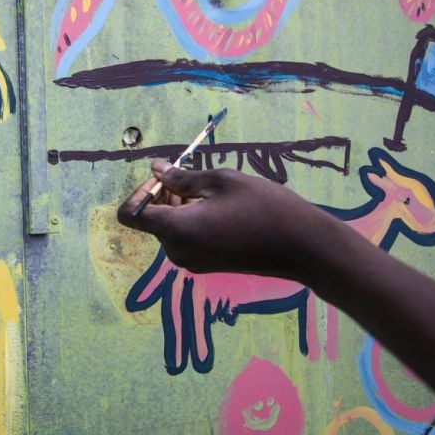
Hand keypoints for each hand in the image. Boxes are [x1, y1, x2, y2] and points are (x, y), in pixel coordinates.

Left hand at [117, 160, 344, 279]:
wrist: (303, 248)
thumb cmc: (265, 208)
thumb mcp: (222, 181)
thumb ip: (183, 177)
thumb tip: (156, 169)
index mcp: (176, 230)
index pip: (131, 214)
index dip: (141, 191)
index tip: (167, 178)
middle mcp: (176, 251)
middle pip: (150, 219)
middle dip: (163, 194)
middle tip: (194, 176)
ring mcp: (190, 261)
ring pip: (167, 227)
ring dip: (178, 206)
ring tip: (212, 191)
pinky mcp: (204, 264)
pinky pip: (184, 238)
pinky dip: (190, 220)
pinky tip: (219, 208)